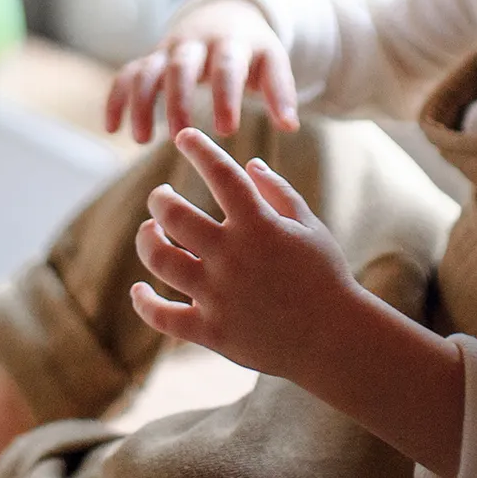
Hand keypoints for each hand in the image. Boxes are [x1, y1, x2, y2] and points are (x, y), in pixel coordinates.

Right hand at [103, 0, 297, 142]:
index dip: (226, 97)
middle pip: (182, 66)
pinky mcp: (151, 58)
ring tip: (139, 139)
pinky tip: (112, 128)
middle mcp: (195, 43)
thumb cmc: (253, 50)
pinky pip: (127, 74)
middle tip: (180, 135)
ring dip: (141, 102)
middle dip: (179, 100)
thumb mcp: (272, 62)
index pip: (227, 67)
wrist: (227, 14)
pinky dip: (117, 97)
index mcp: (230, 44)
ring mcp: (169, 50)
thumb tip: (290, 126)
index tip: (227, 131)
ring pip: (148, 70)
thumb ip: (281, 91)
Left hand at [128, 128, 360, 383]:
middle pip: (174, 215)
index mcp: (259, 226)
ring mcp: (218, 295)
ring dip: (147, 239)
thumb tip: (249, 165)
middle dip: (159, 199)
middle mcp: (232, 256)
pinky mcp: (211, 331)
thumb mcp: (310, 228)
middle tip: (161, 197)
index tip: (184, 137)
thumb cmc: (325, 278)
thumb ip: (278, 193)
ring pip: (160, 259)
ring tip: (150, 231)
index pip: (220, 173)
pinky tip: (140, 289)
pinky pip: (163, 316)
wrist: (336, 340)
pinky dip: (144, 302)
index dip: (198, 149)